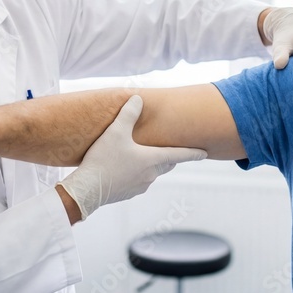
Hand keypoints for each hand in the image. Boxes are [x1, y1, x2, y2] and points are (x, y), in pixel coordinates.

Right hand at [58, 95, 206, 219]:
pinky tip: (124, 168)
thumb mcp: (116, 131)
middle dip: (170, 156)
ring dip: (151, 165)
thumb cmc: (103, 159)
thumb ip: (128, 114)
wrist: (87, 190)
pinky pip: (138, 181)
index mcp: (152, 160)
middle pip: (167, 164)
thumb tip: (137, 99)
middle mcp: (151, 175)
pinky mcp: (128, 193)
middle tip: (172, 150)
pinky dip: (136, 173)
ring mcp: (140, 186)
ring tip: (142, 156)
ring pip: (152, 173)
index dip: (193, 153)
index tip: (205, 153)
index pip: (180, 155)